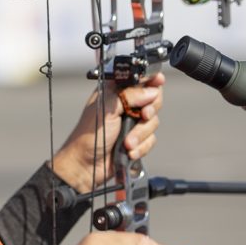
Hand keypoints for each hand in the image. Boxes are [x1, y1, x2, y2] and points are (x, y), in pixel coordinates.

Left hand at [51, 73, 164, 192]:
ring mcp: (132, 123)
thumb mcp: (108, 109)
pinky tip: (128, 151)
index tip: (159, 82)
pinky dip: (141, 147)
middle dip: (149, 110)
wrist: (86, 164)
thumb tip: (152, 91)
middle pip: (153, 99)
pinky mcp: (137, 140)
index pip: (139, 79)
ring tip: (126, 143)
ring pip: (153, 122)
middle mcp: (126, 105)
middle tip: (143, 116)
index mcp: (116, 92)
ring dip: (140, 134)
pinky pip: (150, 140)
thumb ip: (130, 96)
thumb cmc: (89, 135)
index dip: (151, 79)